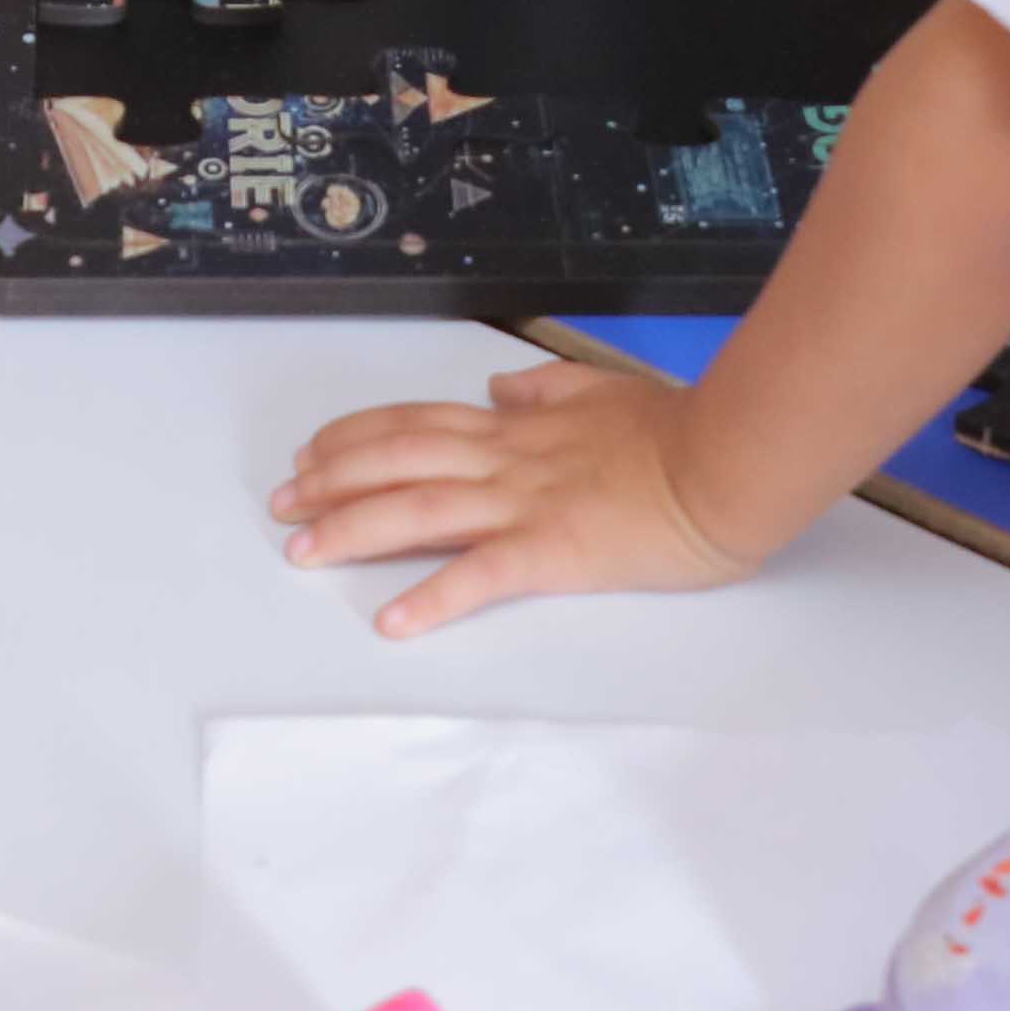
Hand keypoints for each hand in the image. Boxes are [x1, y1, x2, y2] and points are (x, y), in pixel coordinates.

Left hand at [270, 362, 759, 639]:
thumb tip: (499, 391)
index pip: (417, 424)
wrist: (728, 460)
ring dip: (354, 530)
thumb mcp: (603, 392)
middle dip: (331, 482)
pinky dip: (432, 597)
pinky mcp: (553, 551)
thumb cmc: (679, 432)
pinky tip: (391, 619)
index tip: (311, 453)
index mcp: (519, 428)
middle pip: (398, 462)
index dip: (356, 438)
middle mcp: (507, 462)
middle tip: (280, 505)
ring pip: (420, 510)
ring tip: (303, 552)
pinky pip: (480, 575)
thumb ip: (547, 391)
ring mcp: (526, 505)